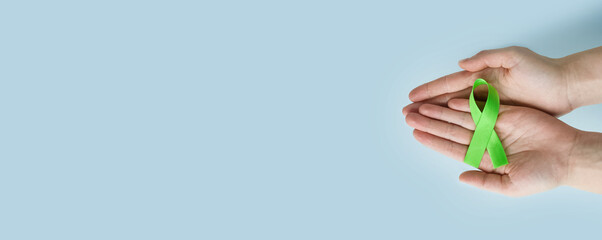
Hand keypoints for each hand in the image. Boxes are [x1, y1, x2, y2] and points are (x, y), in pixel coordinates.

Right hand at [403, 46, 573, 115]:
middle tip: (407, 114)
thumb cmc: (541, 70)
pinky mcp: (498, 117)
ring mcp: (488, 105)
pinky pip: (471, 123)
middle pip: (446, 100)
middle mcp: (481, 91)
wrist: (563, 87)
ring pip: (455, 114)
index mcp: (481, 76)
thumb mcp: (515, 57)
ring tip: (420, 124)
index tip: (412, 96)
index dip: (430, 90)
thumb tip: (462, 63)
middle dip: (426, 107)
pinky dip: (457, 127)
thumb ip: (488, 57)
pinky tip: (446, 132)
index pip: (449, 84)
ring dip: (437, 119)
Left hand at [404, 99, 579, 195]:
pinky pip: (482, 107)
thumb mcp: (510, 186)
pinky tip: (449, 102)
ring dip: (441, 112)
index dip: (433, 141)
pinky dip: (466, 104)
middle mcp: (485, 140)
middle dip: (430, 123)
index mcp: (484, 158)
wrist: (567, 157)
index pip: (452, 148)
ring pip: (461, 117)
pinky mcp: (505, 113)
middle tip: (409, 117)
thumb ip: (483, 182)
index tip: (416, 135)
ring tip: (421, 107)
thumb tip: (460, 177)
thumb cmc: (542, 175)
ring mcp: (494, 126)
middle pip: (451, 130)